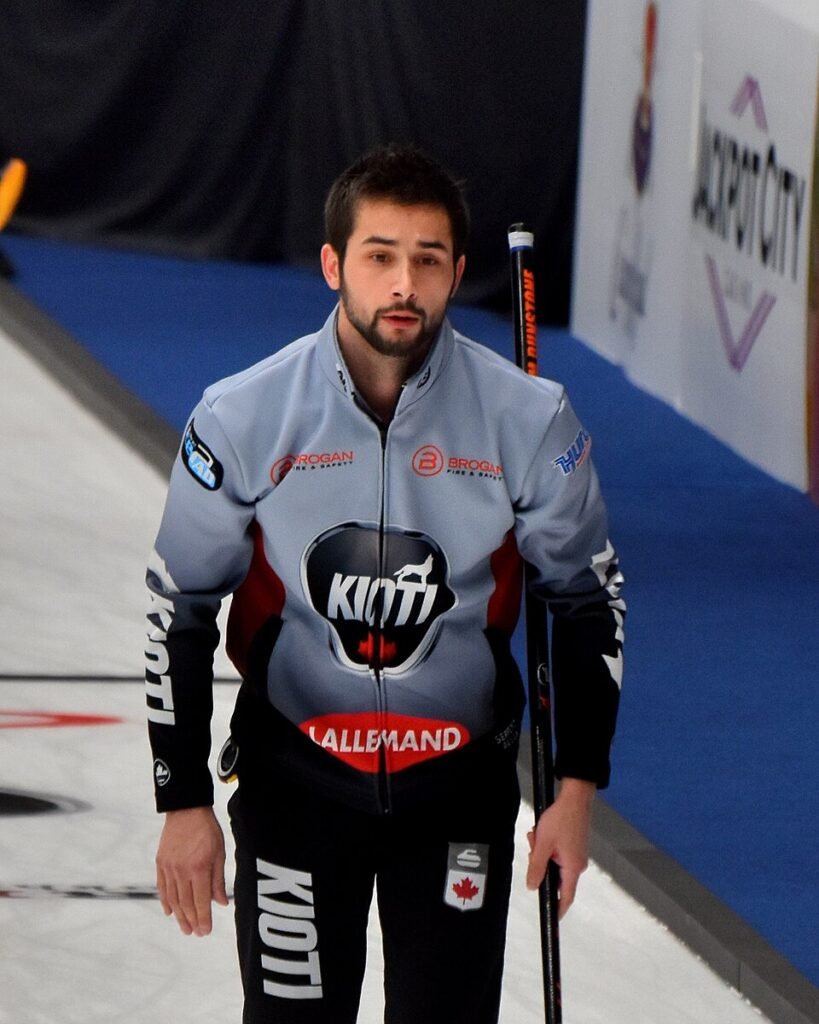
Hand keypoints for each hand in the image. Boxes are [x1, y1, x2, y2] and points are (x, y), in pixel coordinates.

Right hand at [156, 806, 228, 935]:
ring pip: (173, 899)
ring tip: (185, 928)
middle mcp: (181, 871)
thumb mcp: (219, 853)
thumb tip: (221, 903)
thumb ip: (218, 880)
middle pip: (185, 904)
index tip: (205, 931)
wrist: (186, 810)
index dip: (203, 919)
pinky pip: (162, 887)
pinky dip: (166, 901)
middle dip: (191, 921)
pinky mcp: (160, 863)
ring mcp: (168, 868)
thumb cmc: (207, 830)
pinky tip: (170, 912)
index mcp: (198, 868)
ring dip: (179, 916)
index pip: (200, 901)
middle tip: (196, 934)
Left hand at [525, 778, 594, 919]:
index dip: (558, 909)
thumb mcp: (543, 844)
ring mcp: (576, 854)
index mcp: (573, 867)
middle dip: (540, 865)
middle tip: (533, 848)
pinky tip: (542, 832)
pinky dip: (547, 846)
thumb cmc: (562, 819)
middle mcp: (578, 864)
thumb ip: (536, 866)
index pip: (567, 897)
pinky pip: (557, 853)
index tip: (550, 918)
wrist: (575, 798)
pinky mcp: (574, 845)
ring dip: (542, 852)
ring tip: (537, 835)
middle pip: (556, 877)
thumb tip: (532, 886)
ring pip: (554, 862)